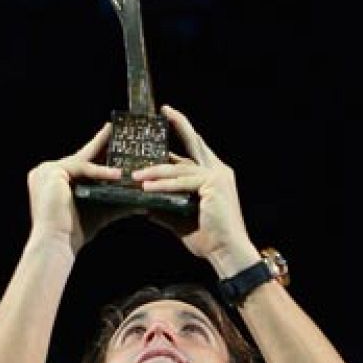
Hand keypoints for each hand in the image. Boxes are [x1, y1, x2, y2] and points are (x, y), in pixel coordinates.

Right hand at [26, 122, 130, 253]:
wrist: (56, 244)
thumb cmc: (74, 232)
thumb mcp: (99, 211)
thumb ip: (117, 203)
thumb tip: (142, 203)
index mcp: (54, 180)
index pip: (80, 163)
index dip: (98, 154)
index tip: (114, 142)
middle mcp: (46, 172)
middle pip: (81, 156)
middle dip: (101, 144)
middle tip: (116, 130)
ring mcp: (47, 171)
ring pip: (83, 160)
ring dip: (105, 157)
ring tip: (125, 148)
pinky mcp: (52, 172)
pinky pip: (82, 168)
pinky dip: (100, 172)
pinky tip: (117, 174)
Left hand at [132, 105, 259, 273]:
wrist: (227, 252)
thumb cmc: (208, 238)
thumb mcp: (180, 218)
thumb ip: (165, 207)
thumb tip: (144, 204)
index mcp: (213, 176)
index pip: (194, 151)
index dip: (181, 135)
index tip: (167, 120)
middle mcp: (218, 171)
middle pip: (195, 143)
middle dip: (180, 125)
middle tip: (165, 110)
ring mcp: (217, 177)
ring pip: (180, 168)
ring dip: (156, 171)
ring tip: (135, 175)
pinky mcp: (213, 186)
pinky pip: (182, 182)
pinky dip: (163, 185)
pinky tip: (147, 188)